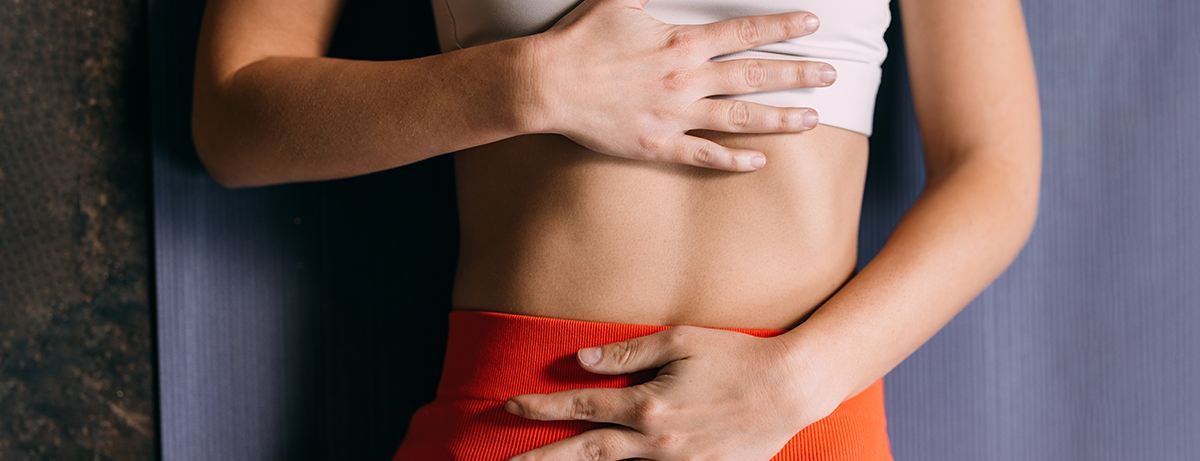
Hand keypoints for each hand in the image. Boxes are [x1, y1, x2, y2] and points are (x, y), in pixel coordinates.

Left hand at [503, 326, 839, 460]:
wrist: (792, 390)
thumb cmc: (737, 356)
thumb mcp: (681, 340)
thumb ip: (628, 353)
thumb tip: (581, 362)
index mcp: (649, 405)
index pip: (582, 407)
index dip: (543, 408)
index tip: (511, 407)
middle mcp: (657, 442)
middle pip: (586, 452)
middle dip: (543, 458)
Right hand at [521, 0, 836, 171]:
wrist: (548, 85)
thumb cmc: (582, 39)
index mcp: (681, 42)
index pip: (746, 32)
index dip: (783, 27)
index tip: (813, 25)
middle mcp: (687, 79)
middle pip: (755, 76)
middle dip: (798, 73)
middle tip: (832, 74)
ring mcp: (675, 115)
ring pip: (741, 118)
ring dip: (780, 118)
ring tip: (812, 119)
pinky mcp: (658, 144)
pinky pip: (704, 155)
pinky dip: (734, 159)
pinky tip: (761, 161)